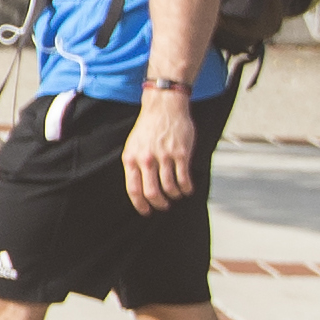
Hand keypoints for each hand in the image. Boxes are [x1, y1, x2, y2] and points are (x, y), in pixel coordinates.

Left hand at [123, 92, 198, 213]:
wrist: (164, 108)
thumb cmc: (148, 128)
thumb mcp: (133, 146)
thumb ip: (135, 165)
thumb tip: (138, 188)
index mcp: (131, 159)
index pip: (133, 189)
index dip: (140, 204)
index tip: (146, 211)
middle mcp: (146, 159)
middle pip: (152, 192)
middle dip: (159, 204)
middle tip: (164, 206)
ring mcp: (164, 156)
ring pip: (170, 187)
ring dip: (174, 195)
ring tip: (176, 195)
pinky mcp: (181, 153)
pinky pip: (184, 178)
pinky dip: (186, 188)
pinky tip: (187, 189)